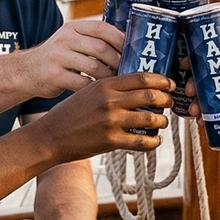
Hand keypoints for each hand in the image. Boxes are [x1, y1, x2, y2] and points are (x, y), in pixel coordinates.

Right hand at [19, 19, 125, 96]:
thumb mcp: (71, 40)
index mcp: (73, 27)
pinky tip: (101, 92)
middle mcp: (64, 38)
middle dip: (118, 61)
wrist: (26, 72)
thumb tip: (129, 48)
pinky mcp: (54, 76)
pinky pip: (82, 83)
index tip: (133, 51)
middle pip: (100, 48)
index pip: (102, 28)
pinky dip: (95, 88)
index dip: (121, 39)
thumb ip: (93, 40)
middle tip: (129, 71)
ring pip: (94, 66)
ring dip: (109, 76)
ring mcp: (58, 56)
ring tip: (118, 83)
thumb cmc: (58, 58)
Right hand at [33, 73, 172, 160]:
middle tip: (170, 102)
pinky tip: (154, 140)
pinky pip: (142, 141)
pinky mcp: (111, 141)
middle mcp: (110, 101)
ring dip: (162, 121)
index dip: (161, 80)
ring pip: (151, 118)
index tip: (170, 84)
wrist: (50, 137)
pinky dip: (153, 141)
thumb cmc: (69, 114)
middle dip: (166, 99)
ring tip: (162, 122)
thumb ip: (110, 88)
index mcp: (105, 85)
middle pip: (151, 95)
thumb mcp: (88, 92)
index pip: (142, 77)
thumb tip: (137, 86)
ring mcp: (111, 122)